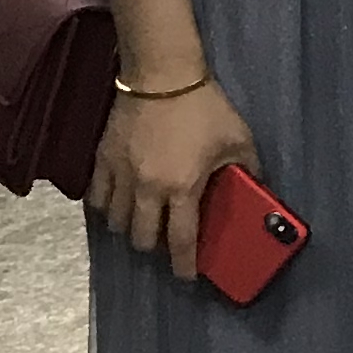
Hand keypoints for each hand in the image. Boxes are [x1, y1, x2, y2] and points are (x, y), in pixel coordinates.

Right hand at [87, 77, 257, 281]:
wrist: (161, 75)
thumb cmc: (204, 107)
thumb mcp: (239, 140)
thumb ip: (248, 170)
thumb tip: (256, 188)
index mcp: (183, 188)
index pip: (182, 240)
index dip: (185, 265)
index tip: (187, 277)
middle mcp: (148, 188)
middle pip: (142, 238)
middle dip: (155, 248)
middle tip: (166, 243)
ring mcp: (121, 174)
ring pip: (116, 221)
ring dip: (130, 229)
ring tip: (142, 224)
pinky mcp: (102, 159)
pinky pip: (96, 197)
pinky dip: (106, 207)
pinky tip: (117, 205)